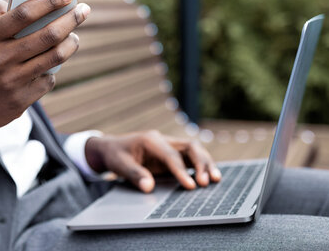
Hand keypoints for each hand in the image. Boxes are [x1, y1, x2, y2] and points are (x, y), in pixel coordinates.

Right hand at [0, 0, 90, 140]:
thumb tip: (11, 2)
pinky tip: (52, 63)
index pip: (23, 14)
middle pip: (46, 35)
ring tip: (74, 36)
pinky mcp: (19, 102)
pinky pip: (47, 80)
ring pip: (54, 57)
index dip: (48, 2)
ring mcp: (11, 82)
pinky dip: (53, 70)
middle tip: (83, 10)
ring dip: (70, 43)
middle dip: (71, 19)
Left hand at [84, 130, 221, 192]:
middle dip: (201, 163)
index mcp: (151, 140)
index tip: (190, 186)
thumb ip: (134, 175)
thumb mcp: (119, 165)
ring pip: (194, 150)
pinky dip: (202, 166)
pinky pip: (191, 157)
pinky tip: (210, 177)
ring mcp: (170, 146)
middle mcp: (163, 140)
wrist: (111, 148)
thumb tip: (148, 187)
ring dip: (206, 164)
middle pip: (189, 147)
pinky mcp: (173, 153)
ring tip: (216, 179)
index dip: (182, 171)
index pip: (171, 155)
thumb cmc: (115, 155)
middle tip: (207, 182)